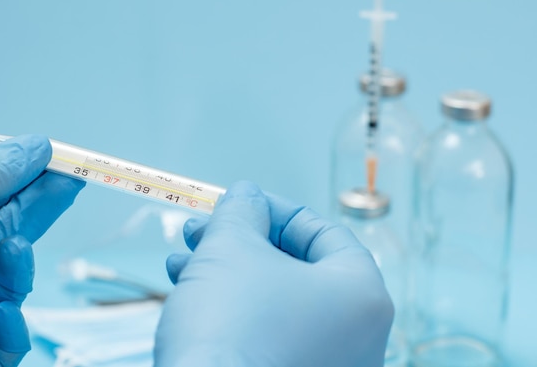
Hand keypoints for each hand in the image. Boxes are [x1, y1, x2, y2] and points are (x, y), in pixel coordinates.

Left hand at [0, 135, 84, 366]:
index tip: (49, 155)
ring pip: (6, 285)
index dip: (10, 175)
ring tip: (17, 250)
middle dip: (35, 205)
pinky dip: (14, 324)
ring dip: (18, 266)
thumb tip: (24, 148)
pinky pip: (9, 339)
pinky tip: (3, 315)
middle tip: (72, 179)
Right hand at [155, 181, 392, 366]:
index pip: (324, 234)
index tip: (240, 203)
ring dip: (225, 272)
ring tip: (182, 258)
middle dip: (240, 242)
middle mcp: (356, 336)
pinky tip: (188, 291)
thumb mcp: (232, 248)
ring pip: (273, 301)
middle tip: (203, 229)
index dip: (275, 210)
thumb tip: (246, 195)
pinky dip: (231, 308)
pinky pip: (266, 333)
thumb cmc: (231, 325)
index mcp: (362, 296)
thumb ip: (243, 211)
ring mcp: (326, 365)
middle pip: (294, 267)